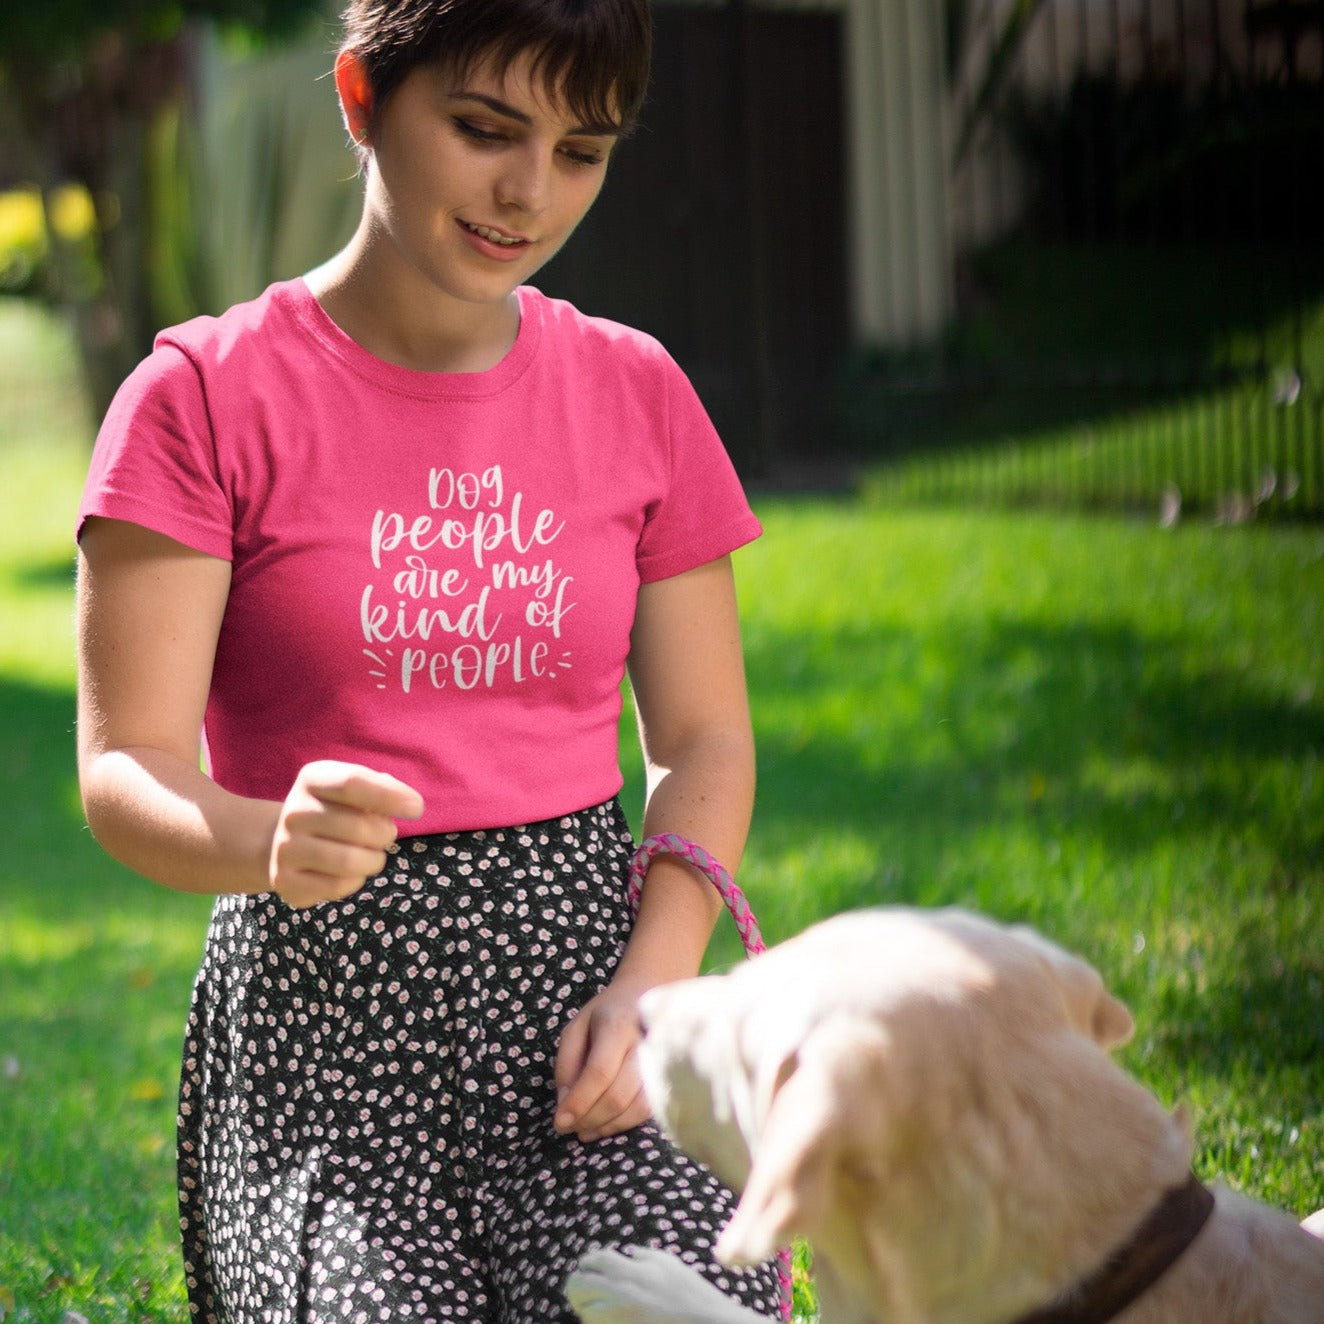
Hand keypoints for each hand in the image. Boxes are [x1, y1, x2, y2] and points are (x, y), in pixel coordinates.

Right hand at [268, 760, 423, 908]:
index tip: (416, 808)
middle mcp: (294, 812)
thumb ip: (383, 788)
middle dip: (385, 834)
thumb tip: (410, 803)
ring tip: (370, 854)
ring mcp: (285, 848)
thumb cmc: (337, 811)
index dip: (390, 796)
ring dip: (374, 860)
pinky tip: (349, 872)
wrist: (287, 843)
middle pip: (359, 826)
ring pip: (350, 861)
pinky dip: (356, 881)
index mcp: (312, 779)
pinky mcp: (286, 881)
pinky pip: (338, 886)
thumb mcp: (354, 790)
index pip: (352, 783)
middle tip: (383, 834)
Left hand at [554, 978, 652, 1141]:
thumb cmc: (607, 1013)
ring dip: (606, 1126)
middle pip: (618, 1095)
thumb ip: (566, 1064)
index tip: (560, 1122)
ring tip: (584, 1131)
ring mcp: (663, 1060)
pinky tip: (606, 1124)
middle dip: (589, 1119)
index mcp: (618, 1025)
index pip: (599, 1072)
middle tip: (568, 1128)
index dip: (579, 1102)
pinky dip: (624, 1124)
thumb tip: (565, 1104)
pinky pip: (648, 1110)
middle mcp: (645, 1043)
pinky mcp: (670, 1076)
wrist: (648, 993)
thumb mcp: (576, 1027)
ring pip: (636, 1108)